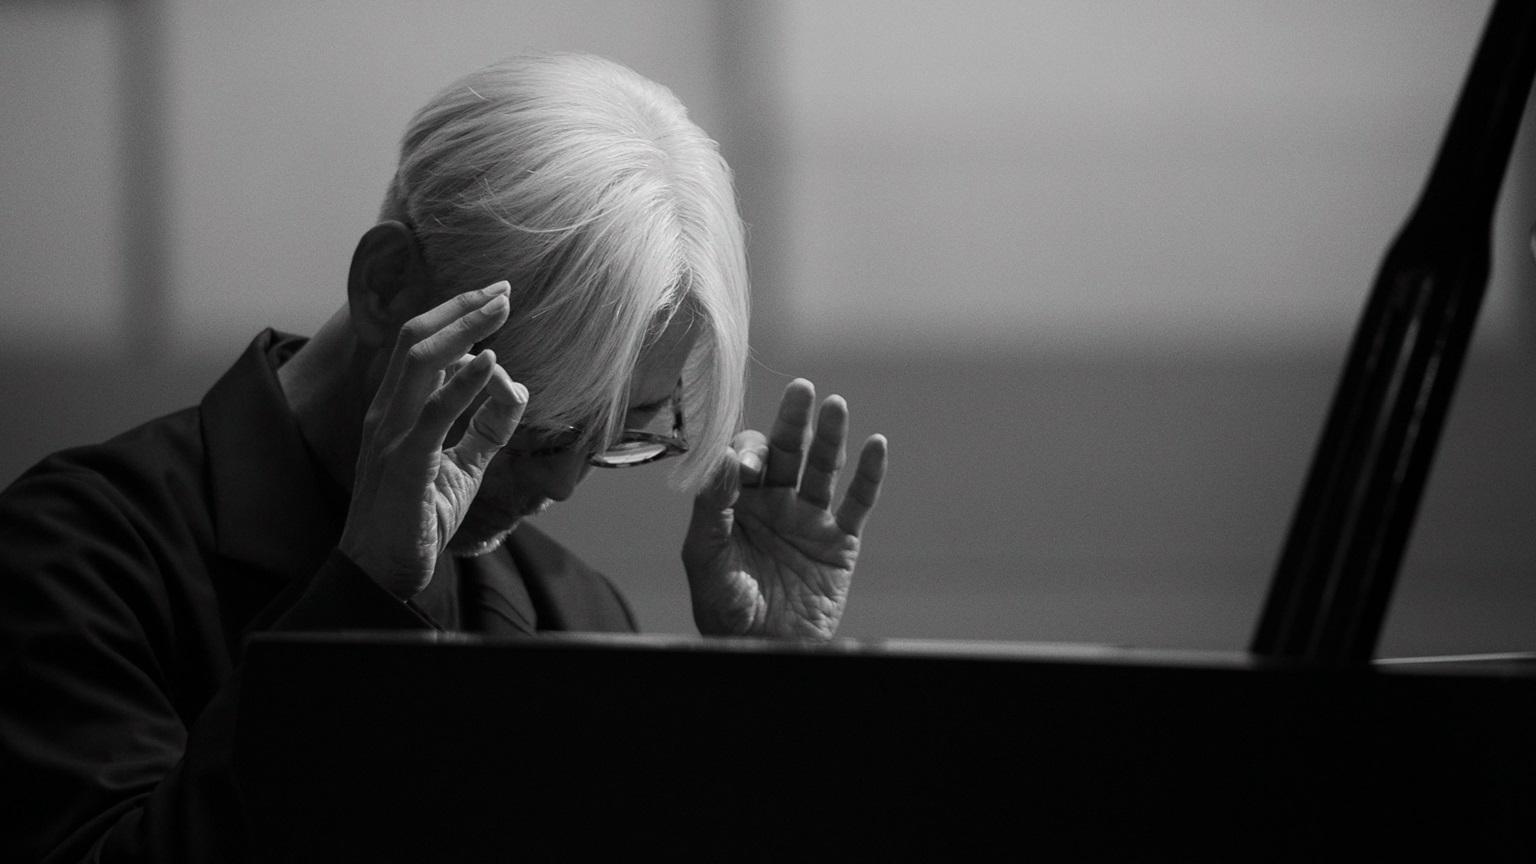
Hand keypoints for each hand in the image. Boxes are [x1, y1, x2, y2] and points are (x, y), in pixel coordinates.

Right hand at [339, 281, 526, 598]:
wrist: (381, 573)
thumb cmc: (416, 520)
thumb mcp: (462, 467)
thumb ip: (485, 430)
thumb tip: (515, 391)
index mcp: (395, 411)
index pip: (418, 345)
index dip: (455, 315)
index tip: (494, 298)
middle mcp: (387, 414)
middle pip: (417, 339)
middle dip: (462, 308)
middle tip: (504, 289)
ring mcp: (391, 436)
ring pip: (421, 362)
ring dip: (464, 329)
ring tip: (500, 308)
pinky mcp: (406, 465)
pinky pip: (434, 416)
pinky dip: (464, 385)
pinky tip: (492, 363)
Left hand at [682, 379, 887, 638]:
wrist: (762, 650)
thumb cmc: (724, 609)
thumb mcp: (705, 557)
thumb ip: (712, 507)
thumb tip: (724, 457)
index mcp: (737, 503)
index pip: (745, 459)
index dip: (748, 451)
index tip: (748, 464)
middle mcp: (774, 504)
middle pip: (786, 452)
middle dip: (792, 422)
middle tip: (800, 389)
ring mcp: (809, 521)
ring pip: (823, 470)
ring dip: (830, 438)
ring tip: (836, 406)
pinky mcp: (839, 543)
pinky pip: (858, 504)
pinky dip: (869, 475)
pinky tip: (875, 444)